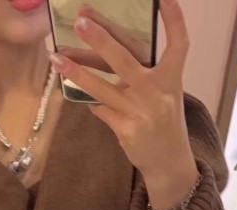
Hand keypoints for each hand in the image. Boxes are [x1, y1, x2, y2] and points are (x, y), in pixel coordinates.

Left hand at [50, 0, 196, 183]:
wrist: (168, 162)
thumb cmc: (164, 122)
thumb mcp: (164, 95)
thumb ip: (141, 75)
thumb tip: (103, 55)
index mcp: (171, 79)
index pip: (178, 44)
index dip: (174, 20)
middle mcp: (156, 92)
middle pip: (125, 60)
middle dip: (101, 39)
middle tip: (81, 20)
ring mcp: (140, 112)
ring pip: (102, 87)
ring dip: (77, 72)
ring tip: (57, 57)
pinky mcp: (126, 130)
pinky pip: (100, 110)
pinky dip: (90, 101)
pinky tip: (77, 94)